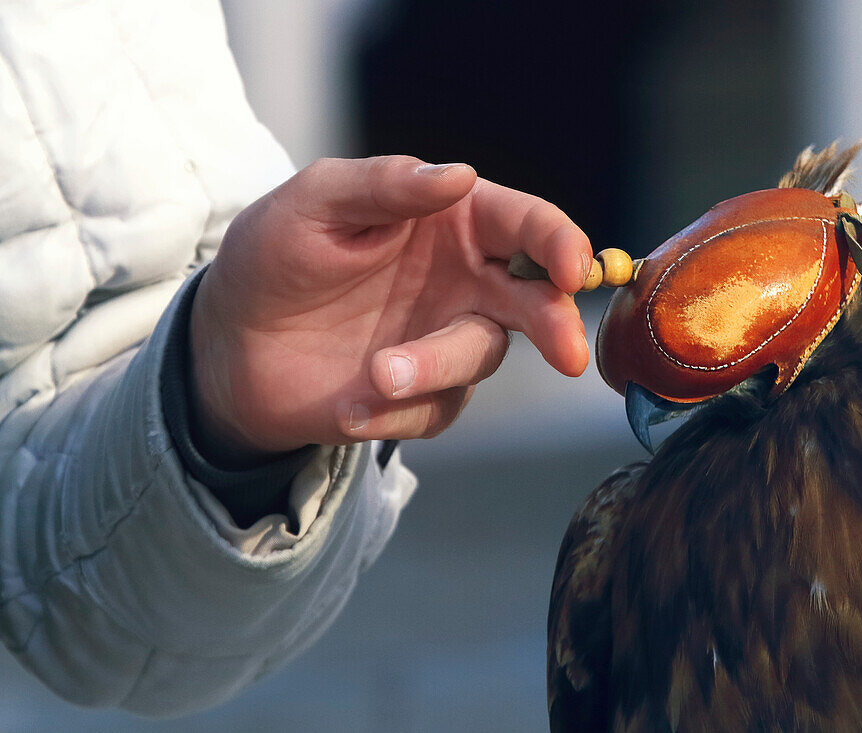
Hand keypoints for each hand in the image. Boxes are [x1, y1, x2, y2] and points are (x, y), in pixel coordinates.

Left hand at [188, 156, 591, 465]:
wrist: (230, 343)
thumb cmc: (274, 255)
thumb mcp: (314, 202)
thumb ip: (384, 184)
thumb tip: (460, 174)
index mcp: (452, 222)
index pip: (525, 226)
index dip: (559, 243)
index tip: (571, 269)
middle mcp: (463, 281)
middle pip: (534, 301)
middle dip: (556, 324)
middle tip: (565, 352)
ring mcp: (444, 341)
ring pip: (478, 358)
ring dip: (434, 368)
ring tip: (375, 374)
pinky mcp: (421, 398)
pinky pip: (433, 412)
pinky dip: (393, 414)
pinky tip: (346, 409)